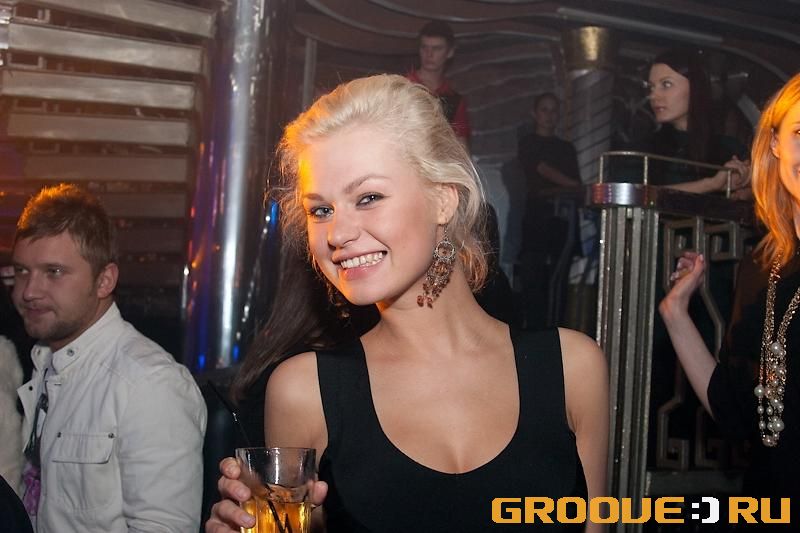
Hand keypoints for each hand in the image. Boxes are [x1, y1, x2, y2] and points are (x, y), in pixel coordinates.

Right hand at [206, 457, 328, 532]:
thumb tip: (320, 486)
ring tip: (249, 521)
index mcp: (249, 484)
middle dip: (232, 487)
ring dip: (232, 513)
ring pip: (219, 507)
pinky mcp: (221, 529)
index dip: (229, 466)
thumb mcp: (301, 506)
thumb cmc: (285, 516)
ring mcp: (225, 513)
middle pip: (223, 484)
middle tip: (246, 495)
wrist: (282, 532)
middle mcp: (233, 496)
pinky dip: (220, 530)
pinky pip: (213, 527)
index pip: (231, 468)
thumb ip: (310, 495)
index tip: (236, 470)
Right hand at [659, 252, 705, 319]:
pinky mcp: (678, 285)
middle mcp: (693, 279)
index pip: (699, 262)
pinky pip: (678, 276)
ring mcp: (685, 282)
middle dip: (685, 261)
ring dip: (680, 268)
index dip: (693, 256)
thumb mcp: (693, 276)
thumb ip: (698, 266)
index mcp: (698, 276)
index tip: (687, 254)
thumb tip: (701, 257)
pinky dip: (676, 274)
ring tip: (677, 269)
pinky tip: (673, 276)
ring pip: (684, 270)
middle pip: (691, 265)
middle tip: (681, 260)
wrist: (674, 303)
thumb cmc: (683, 292)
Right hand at [722, 156, 750, 190]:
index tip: (745, 182)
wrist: (716, 186)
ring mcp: (732, 162)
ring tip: (739, 183)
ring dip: (744, 178)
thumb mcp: (740, 180)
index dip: (749, 173)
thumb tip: (752, 170)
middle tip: (743, 184)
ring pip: (745, 168)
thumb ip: (746, 175)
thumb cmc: (727, 184)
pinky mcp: (729, 164)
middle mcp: (734, 162)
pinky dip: (741, 177)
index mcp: (736, 164)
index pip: (748, 165)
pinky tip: (737, 182)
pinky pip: (741, 169)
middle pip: (748, 167)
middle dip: (747, 177)